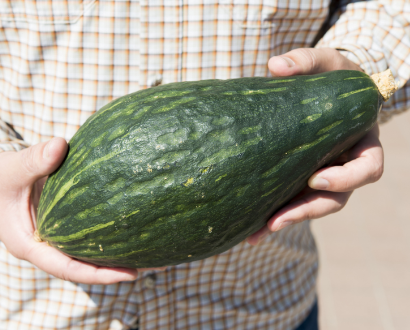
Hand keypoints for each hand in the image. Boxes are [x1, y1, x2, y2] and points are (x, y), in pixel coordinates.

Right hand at [0, 138, 163, 283]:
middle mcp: (46, 246)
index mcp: (30, 245)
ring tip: (152, 250)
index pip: (68, 268)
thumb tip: (59, 145)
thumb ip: (33, 160)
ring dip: (117, 253)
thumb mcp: (11, 170)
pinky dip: (108, 233)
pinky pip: (88, 234)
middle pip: (85, 266)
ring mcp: (56, 236)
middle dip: (117, 268)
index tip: (131, 274)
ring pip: (88, 252)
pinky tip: (133, 225)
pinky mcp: (64, 224)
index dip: (100, 274)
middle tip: (153, 266)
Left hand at [247, 48, 383, 244]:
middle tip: (276, 221)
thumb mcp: (325, 61)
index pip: (368, 169)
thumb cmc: (331, 74)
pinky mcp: (301, 177)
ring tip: (255, 233)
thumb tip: (274, 67)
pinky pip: (293, 200)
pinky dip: (274, 213)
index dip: (347, 179)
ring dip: (286, 220)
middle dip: (306, 211)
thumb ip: (305, 61)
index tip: (317, 179)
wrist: (324, 87)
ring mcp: (323, 174)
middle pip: (336, 199)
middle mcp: (345, 165)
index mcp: (362, 142)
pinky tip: (249, 226)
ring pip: (312, 207)